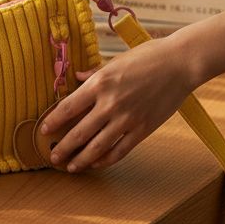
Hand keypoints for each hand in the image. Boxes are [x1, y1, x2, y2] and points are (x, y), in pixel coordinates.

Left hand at [42, 36, 194, 173]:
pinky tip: (97, 164)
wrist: (181, 63)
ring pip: (97, 147)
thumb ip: (95, 72)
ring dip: (81, 160)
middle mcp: (110, 103)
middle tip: (53, 157)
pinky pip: (120, 150)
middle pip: (79, 132)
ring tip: (71, 167)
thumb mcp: (117, 60)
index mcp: (100, 83)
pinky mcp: (143, 129)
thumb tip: (77, 77)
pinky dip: (106, 160)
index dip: (53, 121)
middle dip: (63, 148)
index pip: (68, 107)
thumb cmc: (149, 56)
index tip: (44, 130)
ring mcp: (127, 119)